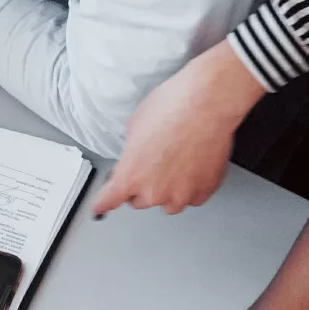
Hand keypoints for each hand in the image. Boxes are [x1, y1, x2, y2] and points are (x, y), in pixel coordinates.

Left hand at [89, 41, 266, 215]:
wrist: (207, 103)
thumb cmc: (173, 107)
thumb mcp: (135, 126)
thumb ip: (130, 153)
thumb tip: (135, 158)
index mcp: (130, 176)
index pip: (108, 201)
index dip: (103, 203)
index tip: (101, 207)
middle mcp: (154, 191)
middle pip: (139, 201)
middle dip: (142, 186)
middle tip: (154, 162)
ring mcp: (181, 194)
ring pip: (168, 204)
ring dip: (168, 190)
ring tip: (176, 163)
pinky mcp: (203, 191)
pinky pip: (192, 198)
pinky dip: (191, 187)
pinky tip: (193, 166)